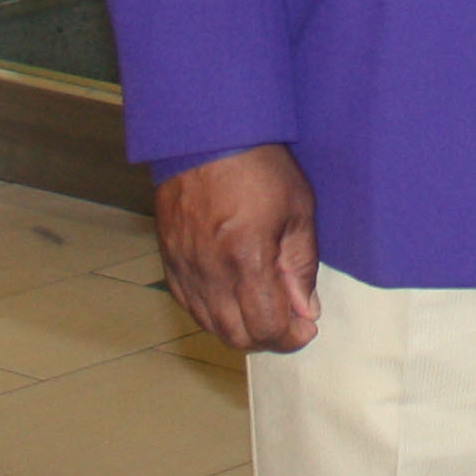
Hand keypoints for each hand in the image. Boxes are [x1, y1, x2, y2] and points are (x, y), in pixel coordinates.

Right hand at [153, 144, 321, 352]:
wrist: (206, 136)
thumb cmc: (258, 167)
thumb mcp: (297, 211)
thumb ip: (301, 266)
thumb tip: (305, 310)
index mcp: (246, 259)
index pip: (267, 327)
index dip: (291, 337)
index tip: (306, 327)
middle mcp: (210, 272)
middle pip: (237, 336)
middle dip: (268, 338)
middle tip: (288, 322)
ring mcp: (184, 268)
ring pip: (210, 325)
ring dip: (240, 329)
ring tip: (262, 310)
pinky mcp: (169, 260)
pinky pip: (190, 305)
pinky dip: (213, 313)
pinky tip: (232, 298)